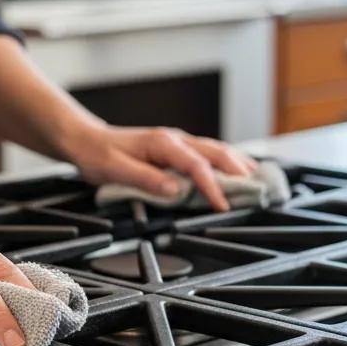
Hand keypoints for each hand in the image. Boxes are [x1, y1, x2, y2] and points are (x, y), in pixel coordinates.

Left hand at [64, 122, 255, 211]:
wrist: (85, 140)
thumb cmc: (98, 154)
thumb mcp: (115, 169)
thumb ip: (145, 179)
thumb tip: (174, 190)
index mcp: (162, 143)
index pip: (196, 165)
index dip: (212, 186)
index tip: (224, 205)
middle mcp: (174, 140)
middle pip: (215, 151)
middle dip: (239, 169)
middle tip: (261, 189)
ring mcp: (176, 143)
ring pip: (215, 149)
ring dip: (238, 163)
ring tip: (259, 179)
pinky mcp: (175, 150)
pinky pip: (206, 154)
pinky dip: (226, 162)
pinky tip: (237, 171)